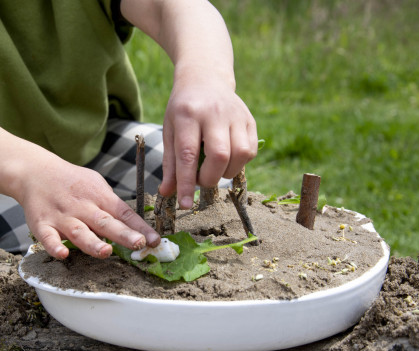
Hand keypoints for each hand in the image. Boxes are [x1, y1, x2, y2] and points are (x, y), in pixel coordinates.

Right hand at [18, 157, 160, 258]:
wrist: (36, 172)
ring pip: (79, 232)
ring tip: (106, 252)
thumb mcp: (97, 185)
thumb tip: (134, 226)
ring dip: (92, 243)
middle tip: (139, 244)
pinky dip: (54, 246)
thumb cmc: (72, 182)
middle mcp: (83, 207)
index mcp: (99, 197)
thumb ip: (112, 206)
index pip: (124, 213)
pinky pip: (47, 237)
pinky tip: (62, 254)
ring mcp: (62, 216)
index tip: (155, 240)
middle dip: (123, 234)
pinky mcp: (42, 224)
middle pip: (105, 222)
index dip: (140, 227)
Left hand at [159, 70, 257, 208]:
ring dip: (226, 172)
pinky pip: (250, 151)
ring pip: (240, 155)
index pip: (188, 155)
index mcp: (187, 114)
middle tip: (201, 179)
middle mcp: (213, 113)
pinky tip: (227, 158)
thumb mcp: (170, 131)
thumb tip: (167, 193)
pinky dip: (239, 163)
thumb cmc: (182, 110)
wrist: (205, 79)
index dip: (187, 183)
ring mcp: (235, 115)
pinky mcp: (249, 119)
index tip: (185, 204)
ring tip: (214, 168)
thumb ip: (170, 164)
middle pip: (219, 156)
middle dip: (210, 178)